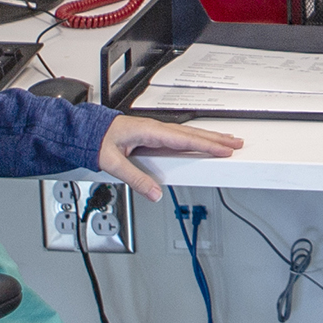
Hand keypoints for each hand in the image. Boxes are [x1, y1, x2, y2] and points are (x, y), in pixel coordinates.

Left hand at [97, 114, 242, 200]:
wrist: (85, 131)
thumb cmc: (97, 141)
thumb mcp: (113, 163)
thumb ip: (136, 179)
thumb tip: (155, 193)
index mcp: (149, 132)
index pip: (185, 139)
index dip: (206, 145)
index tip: (224, 150)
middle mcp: (155, 128)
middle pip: (193, 134)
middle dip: (216, 139)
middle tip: (237, 143)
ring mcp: (156, 130)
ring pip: (189, 134)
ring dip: (210, 137)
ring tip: (228, 141)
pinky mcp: (154, 134)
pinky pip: (181, 136)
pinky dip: (197, 138)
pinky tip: (203, 142)